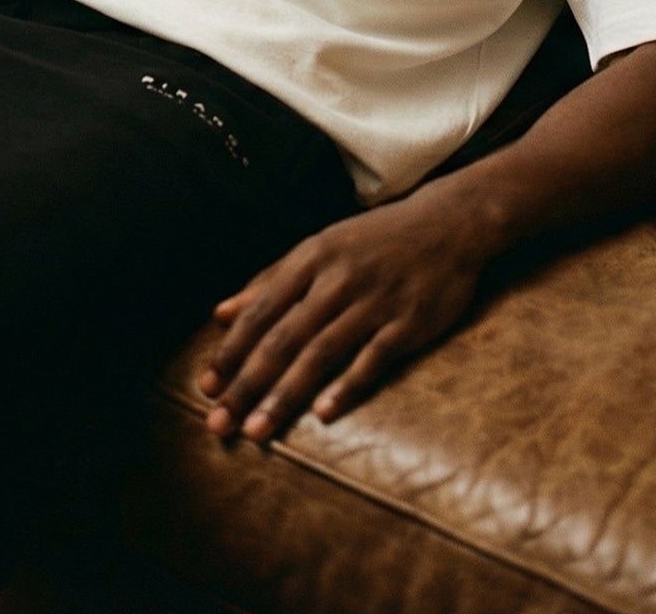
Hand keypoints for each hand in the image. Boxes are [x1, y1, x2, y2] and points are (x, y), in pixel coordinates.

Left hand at [199, 191, 487, 443]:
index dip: (231, 351)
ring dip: (284, 395)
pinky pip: (371, 359)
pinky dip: (347, 386)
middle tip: (219, 422)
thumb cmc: (375, 241)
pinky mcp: (408, 323)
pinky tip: (323, 414)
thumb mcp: (320, 248)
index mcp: (311, 259)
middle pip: (283, 339)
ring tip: (257, 430)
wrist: (449, 224)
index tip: (207, 387)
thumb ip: (270, 281)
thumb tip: (220, 314)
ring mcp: (374, 302)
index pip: (260, 311)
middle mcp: (337, 280)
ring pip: (320, 354)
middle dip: (247, 384)